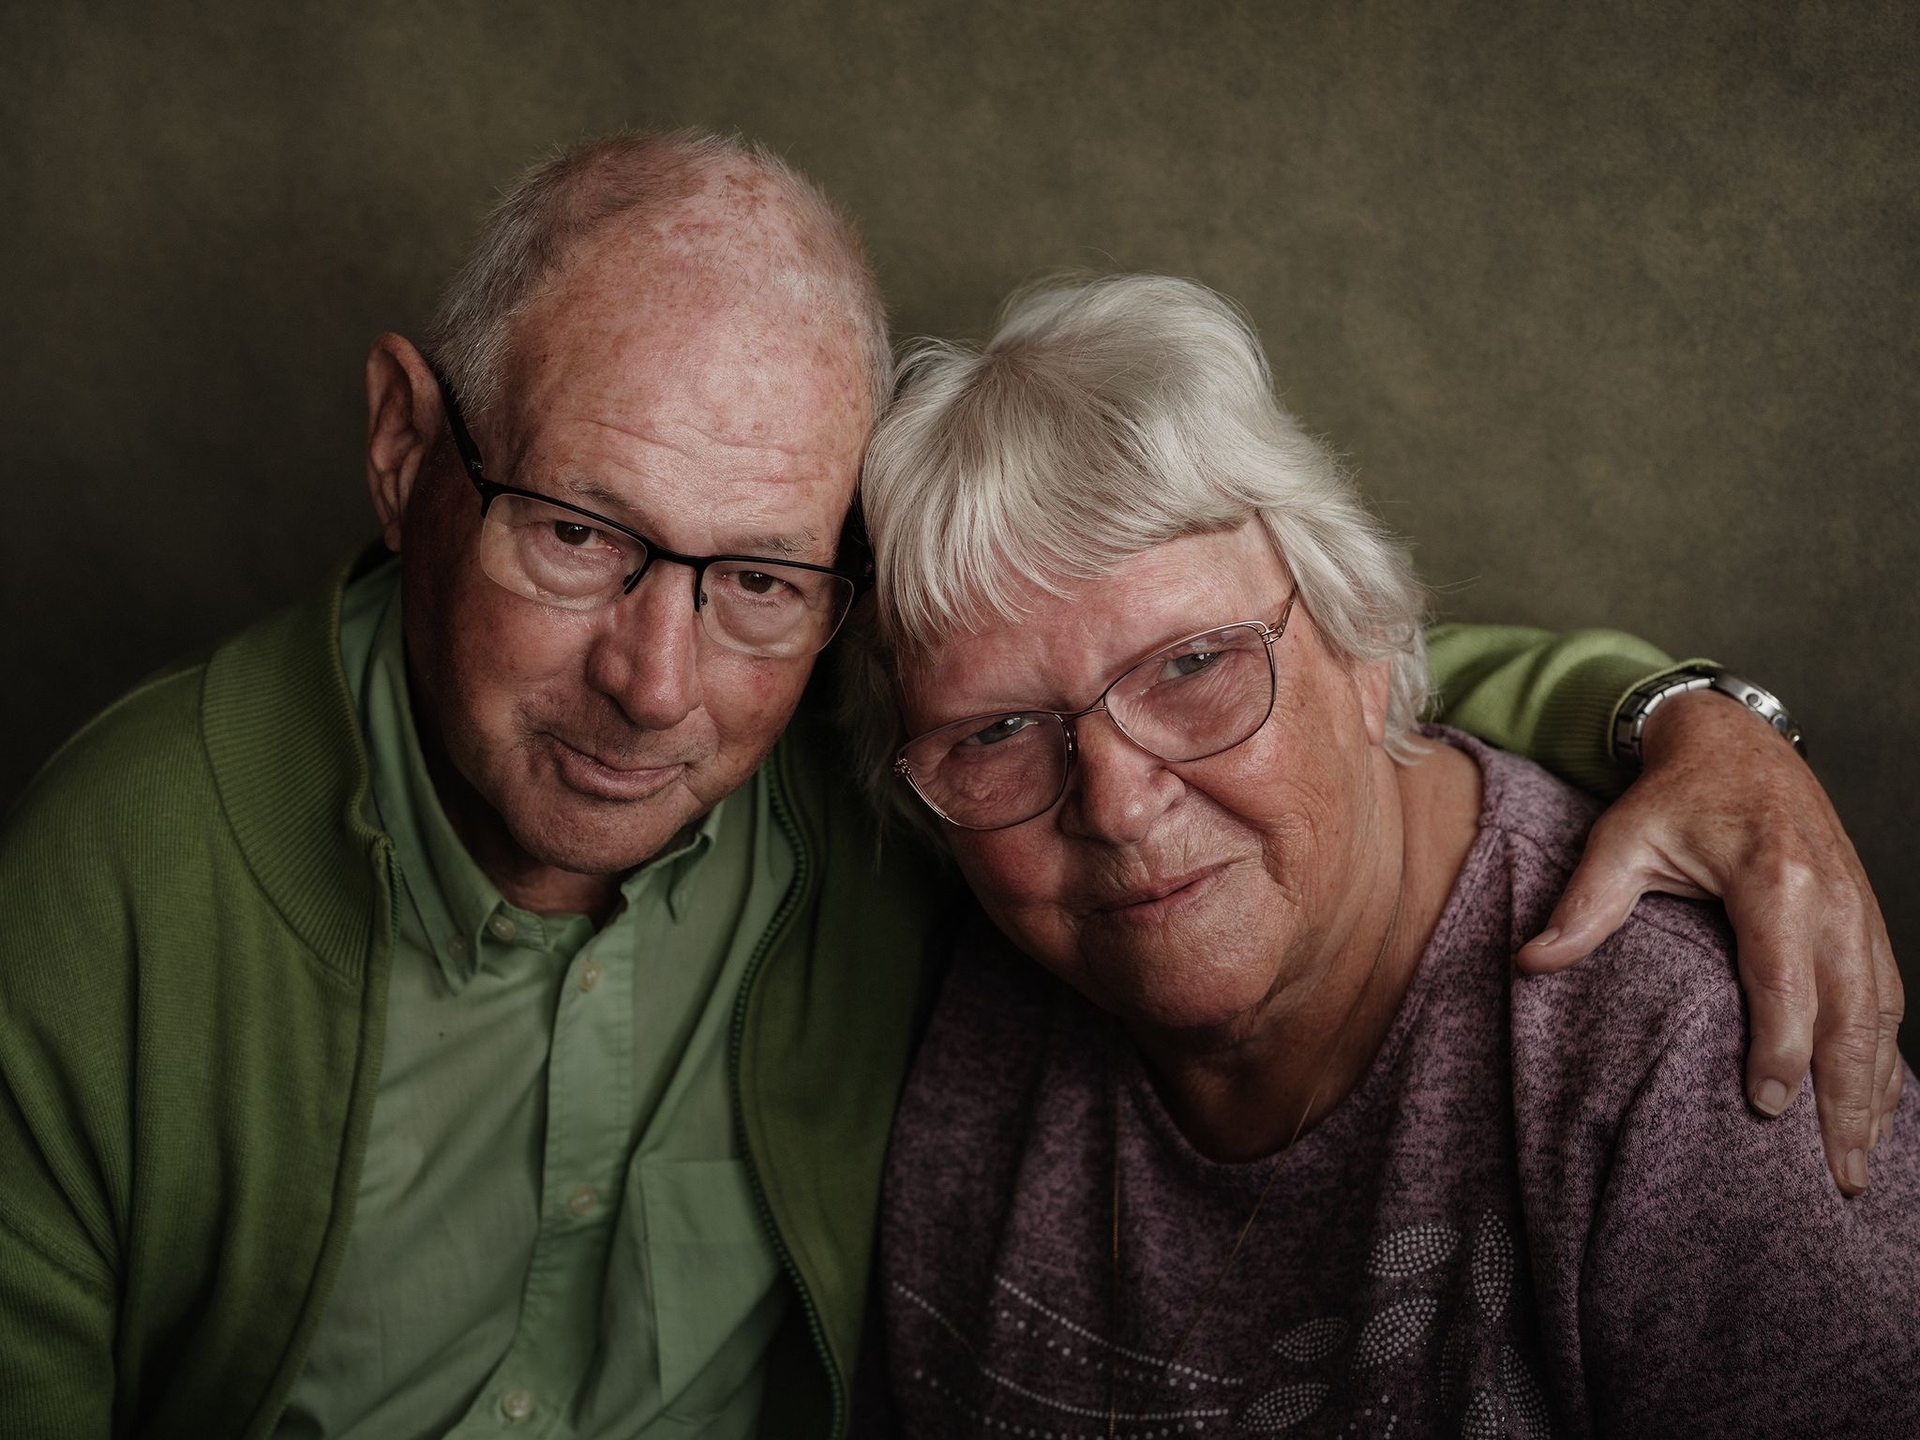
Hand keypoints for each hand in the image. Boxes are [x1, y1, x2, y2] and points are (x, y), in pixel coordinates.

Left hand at [1517, 689, 1901, 1194]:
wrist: (1737, 743)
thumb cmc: (1675, 796)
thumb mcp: (1620, 839)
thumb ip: (1585, 905)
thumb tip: (1531, 963)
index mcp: (1773, 878)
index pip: (1784, 980)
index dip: (1781, 1048)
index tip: (1765, 1108)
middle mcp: (1832, 898)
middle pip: (1851, 1012)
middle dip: (1847, 1098)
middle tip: (1838, 1174)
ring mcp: (1861, 909)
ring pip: (1881, 1013)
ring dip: (1876, 1090)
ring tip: (1859, 1164)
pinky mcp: (1870, 919)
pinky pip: (1889, 998)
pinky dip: (1886, 1056)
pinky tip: (1877, 1106)